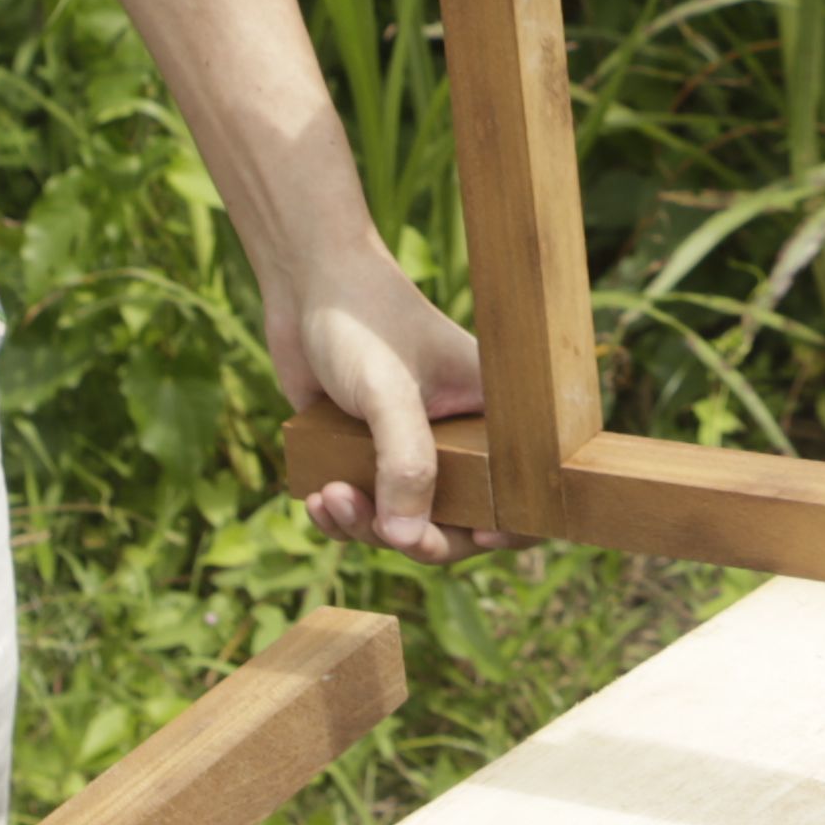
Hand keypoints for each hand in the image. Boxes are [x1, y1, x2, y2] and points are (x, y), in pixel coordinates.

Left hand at [257, 232, 493, 563]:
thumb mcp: (388, 392)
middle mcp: (459, 439)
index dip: (507, 525)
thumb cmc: (361, 321)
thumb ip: (404, 464)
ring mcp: (413, 452)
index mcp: (493, 414)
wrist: (304, 285)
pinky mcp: (369, 458)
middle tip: (383, 531)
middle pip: (458, 524)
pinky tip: (317, 498)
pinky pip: (366, 513)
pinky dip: (343, 518)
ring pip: (404, 524)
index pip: (519, 490)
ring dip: (366, 526)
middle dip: (417, 537)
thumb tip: (404, 539)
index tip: (475, 537)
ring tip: (329, 498)